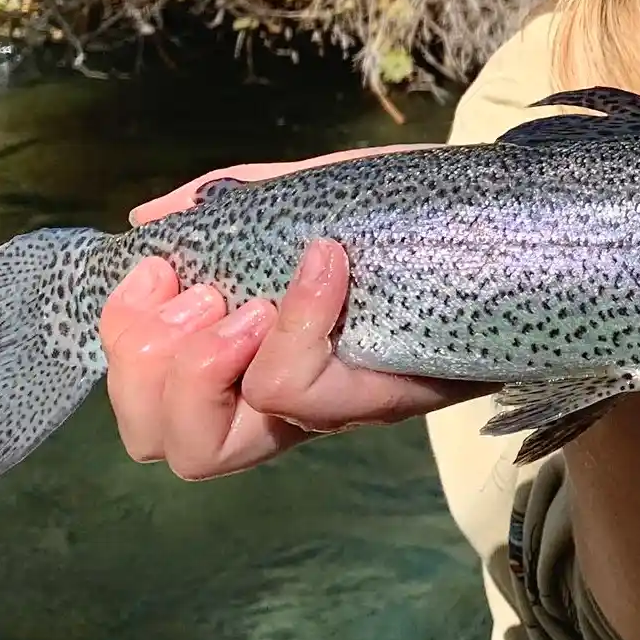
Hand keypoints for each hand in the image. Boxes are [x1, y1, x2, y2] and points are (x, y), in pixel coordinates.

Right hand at [99, 147, 488, 480]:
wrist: (515, 230)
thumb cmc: (413, 214)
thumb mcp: (316, 191)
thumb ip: (238, 201)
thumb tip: (150, 219)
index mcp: (249, 353)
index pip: (147, 399)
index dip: (124, 342)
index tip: (156, 266)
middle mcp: (278, 399)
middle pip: (163, 443)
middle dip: (150, 364)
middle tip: (201, 294)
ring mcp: (327, 407)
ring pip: (213, 448)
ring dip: (201, 366)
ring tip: (244, 301)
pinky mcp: (379, 400)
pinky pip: (299, 391)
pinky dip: (294, 320)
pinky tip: (324, 261)